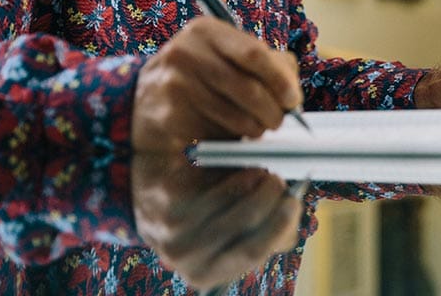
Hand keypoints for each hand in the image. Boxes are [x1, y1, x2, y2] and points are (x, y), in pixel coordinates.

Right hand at [131, 16, 302, 151]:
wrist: (144, 98)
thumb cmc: (199, 76)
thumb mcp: (226, 56)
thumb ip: (264, 63)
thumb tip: (292, 90)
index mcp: (206, 30)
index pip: (255, 54)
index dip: (280, 80)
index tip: (293, 100)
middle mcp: (186, 51)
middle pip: (249, 88)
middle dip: (273, 110)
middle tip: (279, 121)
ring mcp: (174, 83)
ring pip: (236, 116)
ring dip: (255, 128)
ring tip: (256, 128)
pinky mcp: (169, 116)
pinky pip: (216, 134)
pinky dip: (231, 139)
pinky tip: (229, 134)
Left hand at [131, 153, 304, 289]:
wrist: (147, 193)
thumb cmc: (198, 212)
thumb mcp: (225, 233)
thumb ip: (259, 234)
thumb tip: (289, 229)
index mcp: (205, 273)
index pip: (252, 252)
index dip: (279, 227)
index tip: (293, 203)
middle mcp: (187, 258)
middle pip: (245, 228)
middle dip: (272, 202)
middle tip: (282, 183)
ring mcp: (174, 230)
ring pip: (233, 203)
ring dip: (258, 183)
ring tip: (265, 173)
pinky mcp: (168, 200)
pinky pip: (216, 184)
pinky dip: (237, 173)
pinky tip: (245, 167)